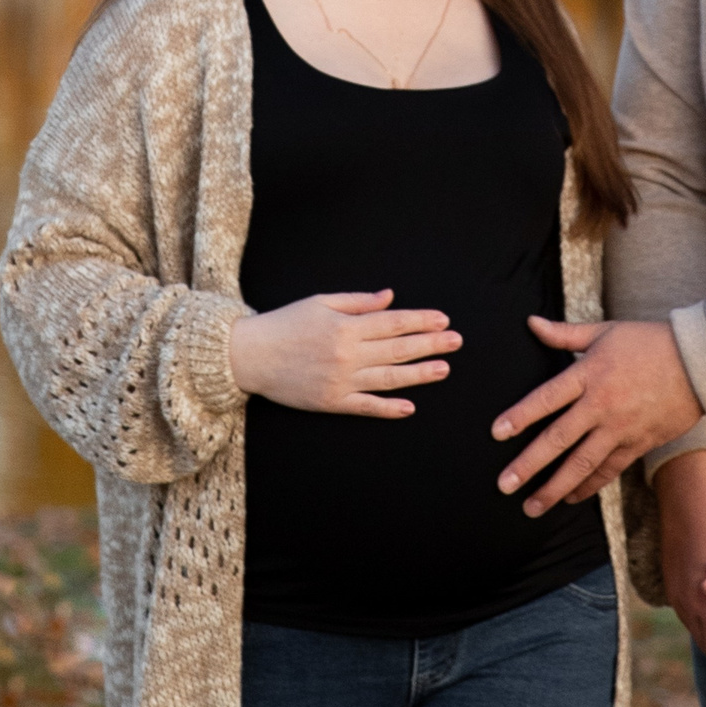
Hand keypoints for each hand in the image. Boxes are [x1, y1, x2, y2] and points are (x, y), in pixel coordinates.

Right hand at [227, 290, 457, 416]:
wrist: (249, 356)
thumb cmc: (285, 323)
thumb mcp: (320, 302)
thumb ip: (358, 301)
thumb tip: (390, 298)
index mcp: (346, 326)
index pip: (393, 322)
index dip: (421, 321)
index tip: (443, 320)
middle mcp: (347, 354)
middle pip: (398, 349)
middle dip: (430, 344)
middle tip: (456, 341)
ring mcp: (340, 380)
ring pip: (388, 378)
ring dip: (419, 374)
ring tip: (443, 369)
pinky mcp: (331, 402)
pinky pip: (365, 406)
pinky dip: (388, 408)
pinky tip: (410, 407)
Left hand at [491, 319, 703, 515]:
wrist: (699, 362)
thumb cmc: (649, 342)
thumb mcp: (605, 332)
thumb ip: (564, 334)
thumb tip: (530, 322)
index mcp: (589, 373)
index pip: (547, 398)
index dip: (521, 416)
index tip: (497, 434)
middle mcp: (601, 405)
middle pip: (558, 439)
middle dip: (528, 464)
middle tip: (504, 485)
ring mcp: (620, 428)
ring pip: (582, 463)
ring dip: (555, 488)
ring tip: (532, 506)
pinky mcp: (638, 443)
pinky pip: (609, 470)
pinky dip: (589, 486)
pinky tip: (570, 498)